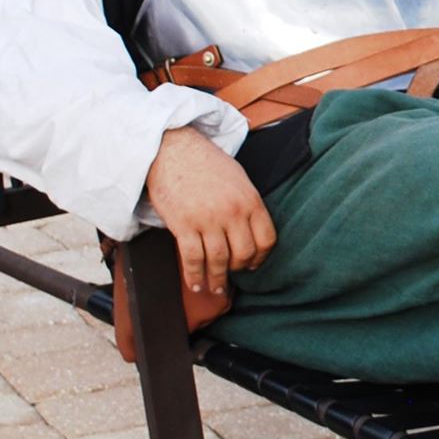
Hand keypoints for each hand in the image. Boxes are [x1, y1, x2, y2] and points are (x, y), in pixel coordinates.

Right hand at [144, 126, 275, 295]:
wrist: (172, 149)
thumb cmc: (205, 164)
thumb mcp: (238, 179)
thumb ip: (247, 206)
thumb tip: (251, 234)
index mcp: (250, 200)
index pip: (267, 240)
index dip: (261, 258)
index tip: (253, 265)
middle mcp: (232, 212)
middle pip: (244, 254)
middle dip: (239, 269)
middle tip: (232, 275)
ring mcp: (207, 219)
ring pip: (219, 261)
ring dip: (218, 280)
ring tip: (216, 289)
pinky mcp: (183, 224)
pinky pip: (193, 259)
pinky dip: (195, 277)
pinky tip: (196, 285)